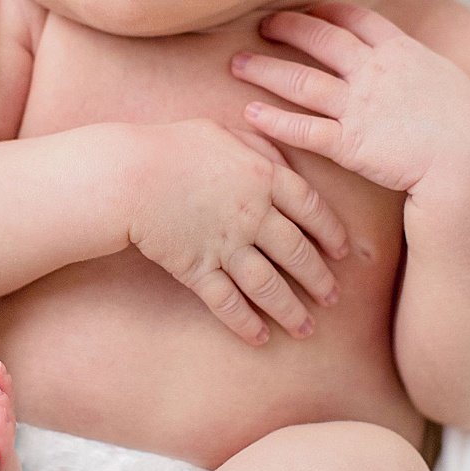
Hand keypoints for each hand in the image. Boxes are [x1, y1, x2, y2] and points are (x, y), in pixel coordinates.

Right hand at [123, 117, 350, 345]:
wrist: (126, 175)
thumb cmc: (170, 147)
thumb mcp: (221, 133)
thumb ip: (257, 146)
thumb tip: (281, 159)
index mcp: (263, 177)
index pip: (311, 208)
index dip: (331, 232)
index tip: (342, 252)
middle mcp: (252, 214)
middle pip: (297, 253)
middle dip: (319, 279)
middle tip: (333, 298)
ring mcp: (226, 245)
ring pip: (268, 285)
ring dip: (290, 310)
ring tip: (306, 329)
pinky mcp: (197, 269)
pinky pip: (227, 301)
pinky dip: (245, 322)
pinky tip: (259, 337)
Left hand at [228, 1, 469, 194]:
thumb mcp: (454, 88)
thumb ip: (428, 78)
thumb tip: (425, 78)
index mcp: (405, 53)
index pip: (359, 21)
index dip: (330, 13)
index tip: (310, 11)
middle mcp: (377, 72)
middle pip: (321, 40)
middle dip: (288, 29)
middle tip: (262, 26)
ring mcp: (360, 106)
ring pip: (301, 80)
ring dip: (265, 70)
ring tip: (235, 64)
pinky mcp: (349, 143)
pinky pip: (302, 128)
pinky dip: (273, 120)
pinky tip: (250, 115)